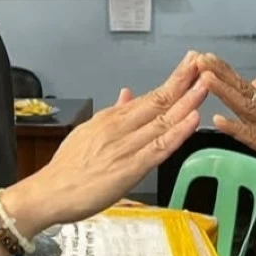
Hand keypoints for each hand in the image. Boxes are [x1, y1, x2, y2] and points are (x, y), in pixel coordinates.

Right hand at [10, 51, 205, 231]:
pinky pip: (159, 148)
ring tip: (206, 84)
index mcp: (111, 119)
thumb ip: (112, 113)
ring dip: (187, 101)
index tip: (191, 64)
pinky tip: (192, 120)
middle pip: (159, 101)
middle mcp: (120, 128)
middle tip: (205, 62)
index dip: (174, 80)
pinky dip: (177, 133)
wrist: (49, 193)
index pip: (150, 95)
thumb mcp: (88, 131)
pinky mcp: (129, 169)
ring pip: (163, 120)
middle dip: (184, 81)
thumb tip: (127, 94)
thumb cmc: (67, 168)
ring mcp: (126, 147)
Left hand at [196, 53, 255, 193]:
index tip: (206, 57)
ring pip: (246, 107)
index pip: (246, 87)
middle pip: (244, 90)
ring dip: (225, 91)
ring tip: (206, 77)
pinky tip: (218, 120)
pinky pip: (253, 137)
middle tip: (201, 56)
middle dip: (221, 72)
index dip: (225, 72)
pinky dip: (236, 128)